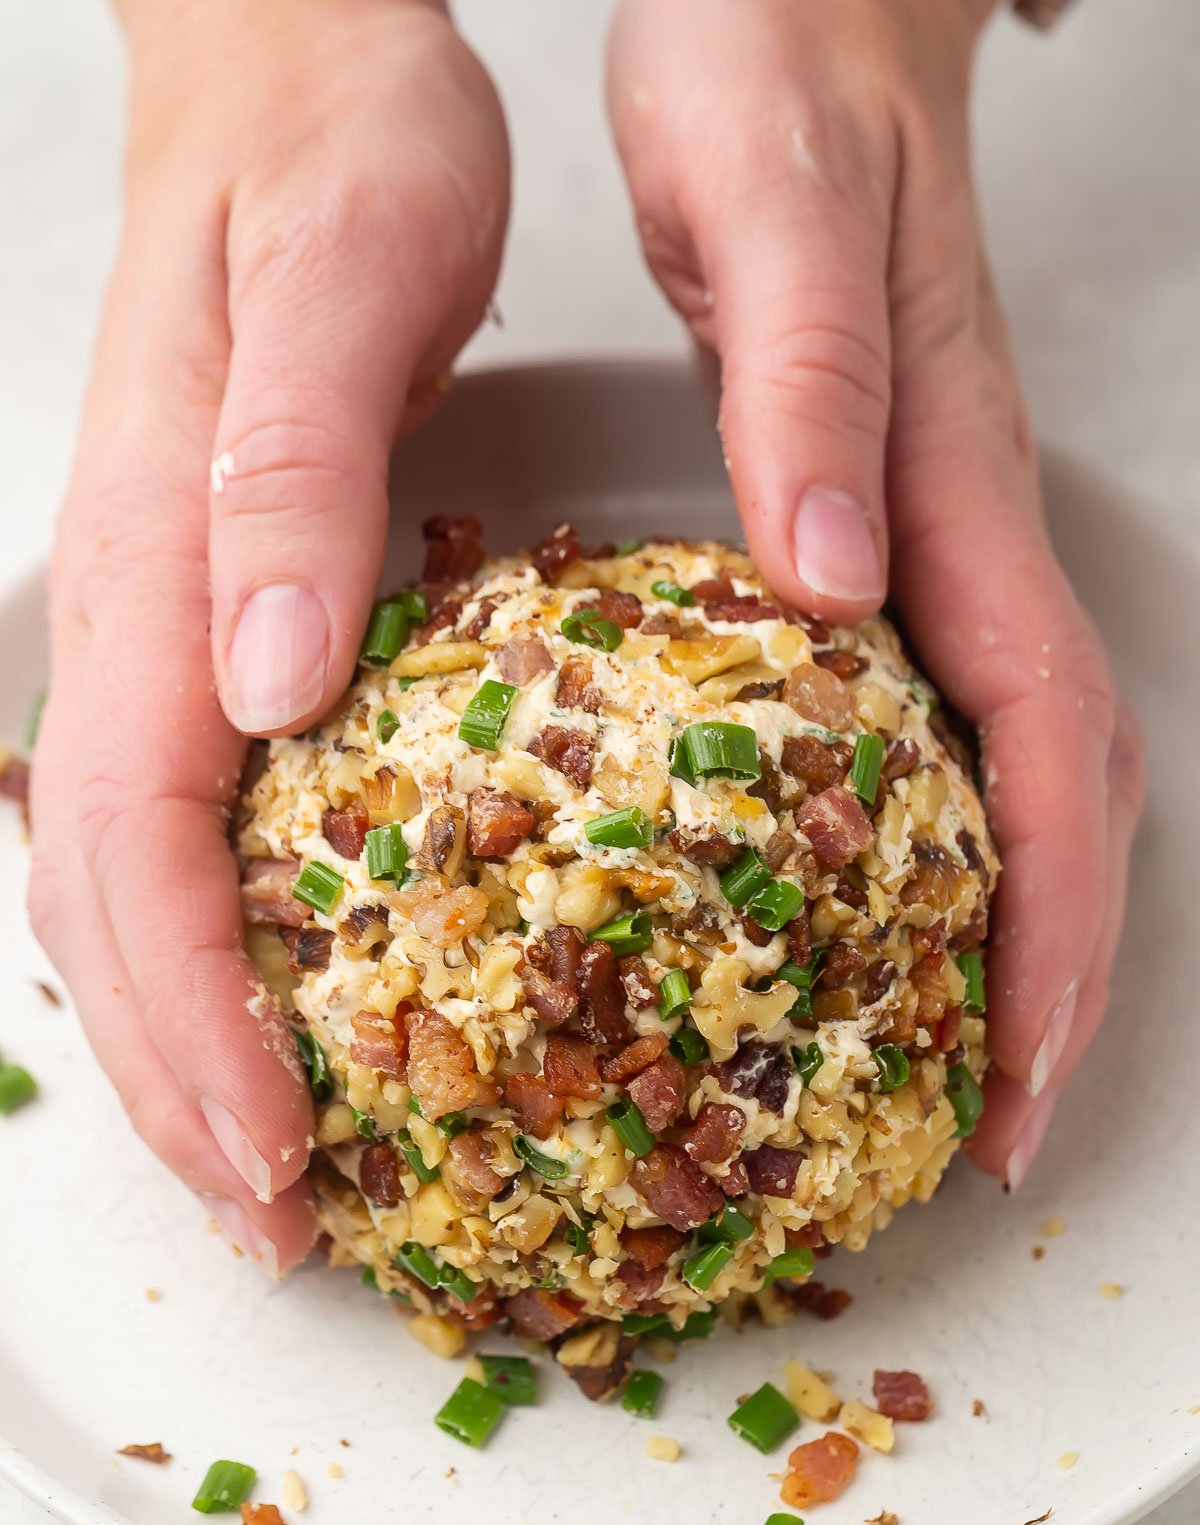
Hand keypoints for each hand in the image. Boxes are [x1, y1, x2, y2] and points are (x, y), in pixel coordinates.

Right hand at [29, 0, 507, 1266]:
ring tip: (269, 1156)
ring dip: (183, 1036)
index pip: (140, 848)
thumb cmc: (337, 154)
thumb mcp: (351, 273)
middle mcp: (136, 616)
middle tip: (284, 1218)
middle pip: (106, 904)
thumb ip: (294, 472)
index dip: (198, 1025)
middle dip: (183, 1083)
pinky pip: (166, 818)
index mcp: (160, 563)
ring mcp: (156, 624)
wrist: (292, 68)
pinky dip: (204, 943)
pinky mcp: (201, 617)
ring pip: (119, 879)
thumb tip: (258, 684)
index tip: (282, 1156)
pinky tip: (267, 996)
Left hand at [608, 0, 1143, 1186]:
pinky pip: (947, 698)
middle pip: (1061, 782)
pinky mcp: (886, 513)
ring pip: (1020, 752)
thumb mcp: (760, 208)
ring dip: (1012, 911)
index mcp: (944, 485)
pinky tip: (877, 876)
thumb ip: (805, 390)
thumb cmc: (776, 81)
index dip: (1054, 920)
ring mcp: (933, 524)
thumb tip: (837, 580)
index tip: (1023, 1069)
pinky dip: (940, 816)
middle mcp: (958, 525)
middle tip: (1002, 1117)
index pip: (1044, 742)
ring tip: (960, 1044)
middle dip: (1052, 964)